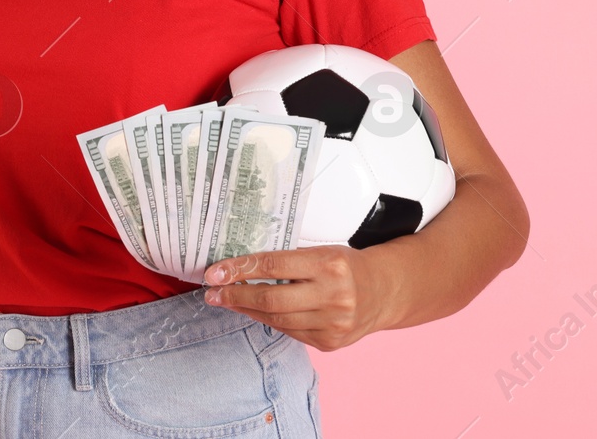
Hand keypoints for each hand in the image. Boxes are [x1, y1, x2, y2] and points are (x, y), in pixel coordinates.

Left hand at [202, 246, 393, 351]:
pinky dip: (269, 321)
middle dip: (236, 295)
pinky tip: (255, 312)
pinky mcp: (330, 342)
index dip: (241, 269)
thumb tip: (242, 268)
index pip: (274, 265)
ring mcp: (333, 323)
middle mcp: (333, 295)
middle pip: (272, 299)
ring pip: (277, 320)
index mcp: (330, 264)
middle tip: (212, 292)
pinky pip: (290, 332)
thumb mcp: (323, 252)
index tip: (216, 272)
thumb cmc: (347, 267)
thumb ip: (289, 261)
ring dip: (247, 310)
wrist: (384, 291)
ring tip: (227, 301)